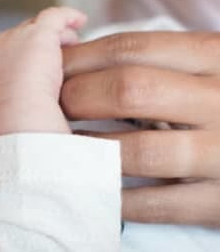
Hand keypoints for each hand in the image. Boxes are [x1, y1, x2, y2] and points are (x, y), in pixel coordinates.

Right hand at [0, 7, 83, 139]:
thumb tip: (21, 114)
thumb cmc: (9, 126)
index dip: (22, 57)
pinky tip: (81, 21)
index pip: (5, 55)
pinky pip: (55, 17)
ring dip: (55, 33)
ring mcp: (16, 38)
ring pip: (38, 27)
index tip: (34, 67)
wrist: (15, 116)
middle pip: (20, 38)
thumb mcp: (1, 115)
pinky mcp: (39, 34)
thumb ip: (9, 105)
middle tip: (56, 54)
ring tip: (72, 39)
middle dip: (38, 45)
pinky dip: (68, 16)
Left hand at [62, 29, 219, 226]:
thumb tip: (86, 57)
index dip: (80, 57)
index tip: (50, 67)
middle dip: (77, 98)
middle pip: (129, 90)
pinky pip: (160, 204)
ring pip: (139, 150)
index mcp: (219, 58)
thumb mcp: (213, 69)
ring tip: (61, 148)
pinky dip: (119, 198)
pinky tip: (94, 191)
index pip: (133, 48)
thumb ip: (167, 61)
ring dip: (89, 150)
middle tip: (49, 109)